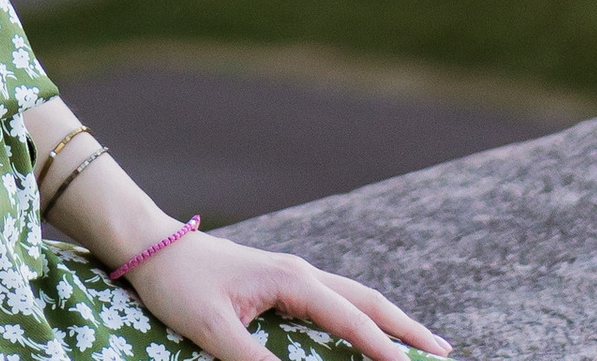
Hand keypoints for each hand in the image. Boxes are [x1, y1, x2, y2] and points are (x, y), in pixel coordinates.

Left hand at [124, 229, 452, 360]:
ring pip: (353, 298)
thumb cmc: (179, 285)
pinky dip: (360, 318)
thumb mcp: (213, 331)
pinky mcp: (282, 284)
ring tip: (422, 345)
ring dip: (387, 320)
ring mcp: (292, 276)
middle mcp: (299, 273)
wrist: (152, 246)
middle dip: (404, 327)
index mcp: (290, 280)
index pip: (349, 318)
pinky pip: (334, 302)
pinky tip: (366, 334)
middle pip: (365, 301)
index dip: (383, 348)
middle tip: (444, 353)